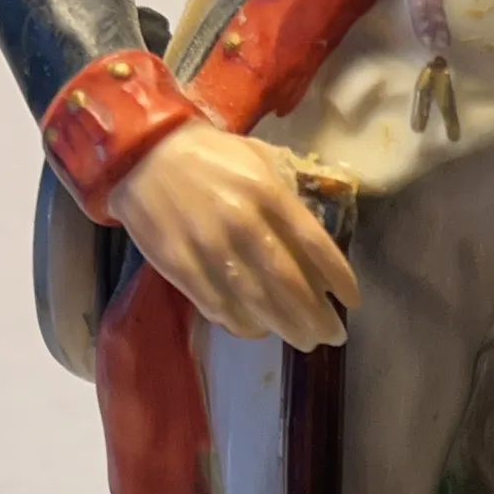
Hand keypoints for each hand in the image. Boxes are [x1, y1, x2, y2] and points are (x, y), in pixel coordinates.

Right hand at [111, 121, 358, 346]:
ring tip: (304, 340)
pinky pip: (220, 307)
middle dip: (318, 317)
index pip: (316, 246)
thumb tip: (316, 244)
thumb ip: (288, 198)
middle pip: (291, 284)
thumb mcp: (259, 158)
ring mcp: (210, 249)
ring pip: (258, 304)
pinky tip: (258, 329)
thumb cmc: (210, 156)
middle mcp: (243, 223)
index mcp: (269, 193)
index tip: (351, 302)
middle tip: (332, 335)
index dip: (339, 279)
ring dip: (287, 328)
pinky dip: (244, 325)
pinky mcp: (181, 267)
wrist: (142, 153)